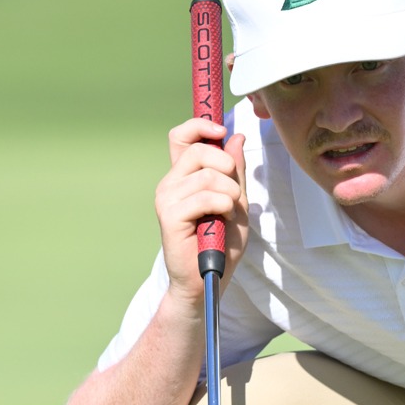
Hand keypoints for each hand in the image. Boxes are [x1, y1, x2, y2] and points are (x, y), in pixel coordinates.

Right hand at [153, 117, 248, 310]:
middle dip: (228, 168)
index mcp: (184, 175)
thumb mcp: (237, 201)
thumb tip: (235, 137)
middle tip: (232, 195)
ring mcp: (167, 197)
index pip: (182, 136)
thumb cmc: (221, 243)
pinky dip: (223, 207)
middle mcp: (171, 182)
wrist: (209, 278)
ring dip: (230, 195)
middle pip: (200, 150)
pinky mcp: (170, 215)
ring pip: (208, 175)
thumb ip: (235, 171)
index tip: (221, 132)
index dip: (200, 126)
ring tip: (227, 214)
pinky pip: (205, 196)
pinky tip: (220, 220)